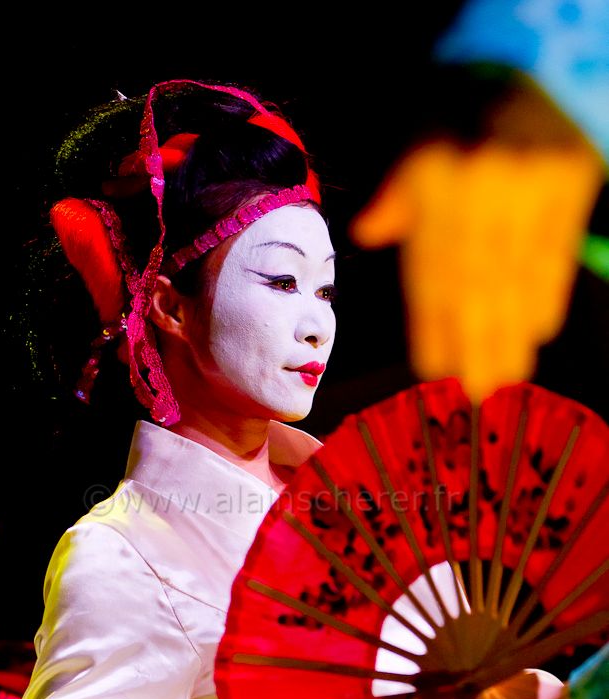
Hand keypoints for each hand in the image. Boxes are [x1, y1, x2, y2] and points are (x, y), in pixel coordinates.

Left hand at [349, 134, 602, 402]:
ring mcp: (529, 194)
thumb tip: (369, 233)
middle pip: (476, 285)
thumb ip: (397, 197)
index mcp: (440, 189)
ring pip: (517, 277)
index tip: (434, 366)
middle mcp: (482, 196)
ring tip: (505, 375)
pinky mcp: (568, 190)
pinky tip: (539, 331)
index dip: (434, 323)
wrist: (527, 69)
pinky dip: (547, 294)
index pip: (434, 271)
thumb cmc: (459, 116)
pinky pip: (555, 252)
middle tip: (474, 390)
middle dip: (475, 343)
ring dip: (510, 333)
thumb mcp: (417, 148)